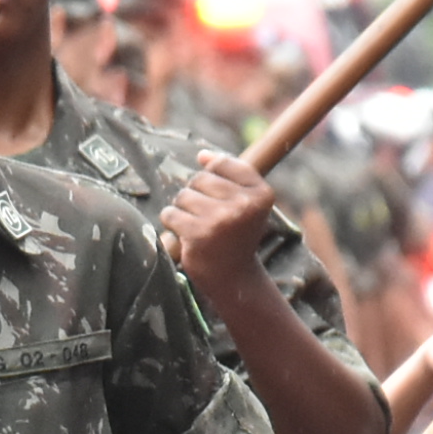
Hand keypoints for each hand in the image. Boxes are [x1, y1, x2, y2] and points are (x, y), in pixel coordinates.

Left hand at [160, 153, 280, 287]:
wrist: (234, 278)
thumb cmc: (236, 235)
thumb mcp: (244, 203)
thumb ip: (227, 175)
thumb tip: (202, 155)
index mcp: (261, 193)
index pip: (222, 164)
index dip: (212, 178)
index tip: (220, 200)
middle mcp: (245, 204)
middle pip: (200, 178)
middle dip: (197, 195)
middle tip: (209, 218)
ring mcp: (221, 219)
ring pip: (183, 195)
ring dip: (183, 210)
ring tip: (198, 226)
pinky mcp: (198, 234)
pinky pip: (171, 213)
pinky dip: (173, 223)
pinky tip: (187, 236)